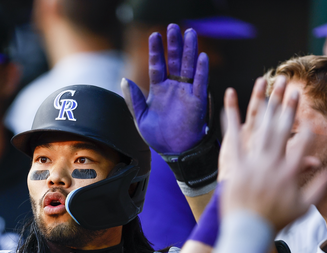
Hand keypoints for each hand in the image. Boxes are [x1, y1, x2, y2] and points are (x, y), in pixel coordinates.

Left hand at [122, 24, 208, 154]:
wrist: (174, 152)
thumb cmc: (157, 136)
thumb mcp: (140, 118)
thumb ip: (133, 100)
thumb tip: (124, 80)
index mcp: (158, 90)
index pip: (157, 65)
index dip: (156, 51)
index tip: (154, 35)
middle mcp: (173, 87)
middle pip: (174, 61)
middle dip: (174, 44)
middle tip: (173, 27)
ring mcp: (186, 92)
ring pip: (188, 67)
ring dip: (189, 50)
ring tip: (189, 32)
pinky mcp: (197, 101)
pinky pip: (200, 83)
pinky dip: (201, 70)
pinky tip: (201, 57)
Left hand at [219, 77, 326, 230]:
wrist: (248, 230)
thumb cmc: (275, 221)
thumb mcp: (303, 207)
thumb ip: (320, 188)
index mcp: (290, 173)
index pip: (303, 146)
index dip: (308, 129)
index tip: (312, 116)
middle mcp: (273, 164)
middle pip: (282, 131)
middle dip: (289, 109)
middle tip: (294, 90)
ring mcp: (254, 164)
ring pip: (259, 130)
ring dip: (263, 107)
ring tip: (265, 88)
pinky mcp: (237, 165)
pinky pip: (233, 139)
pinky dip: (231, 120)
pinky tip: (228, 104)